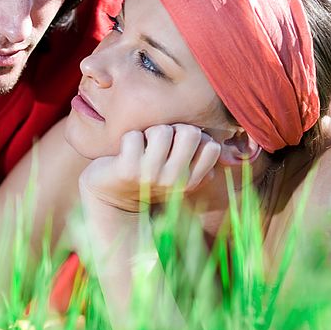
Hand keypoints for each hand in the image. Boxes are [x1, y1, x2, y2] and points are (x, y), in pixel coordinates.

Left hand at [79, 124, 221, 211]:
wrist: (111, 200)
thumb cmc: (147, 177)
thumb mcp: (177, 173)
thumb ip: (199, 159)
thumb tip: (220, 143)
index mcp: (191, 181)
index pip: (211, 147)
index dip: (195, 137)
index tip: (178, 146)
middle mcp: (174, 181)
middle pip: (190, 132)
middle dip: (173, 130)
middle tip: (158, 144)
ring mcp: (150, 176)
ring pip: (162, 131)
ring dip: (148, 133)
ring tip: (141, 149)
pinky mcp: (127, 170)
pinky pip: (134, 136)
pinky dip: (127, 139)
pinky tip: (123, 154)